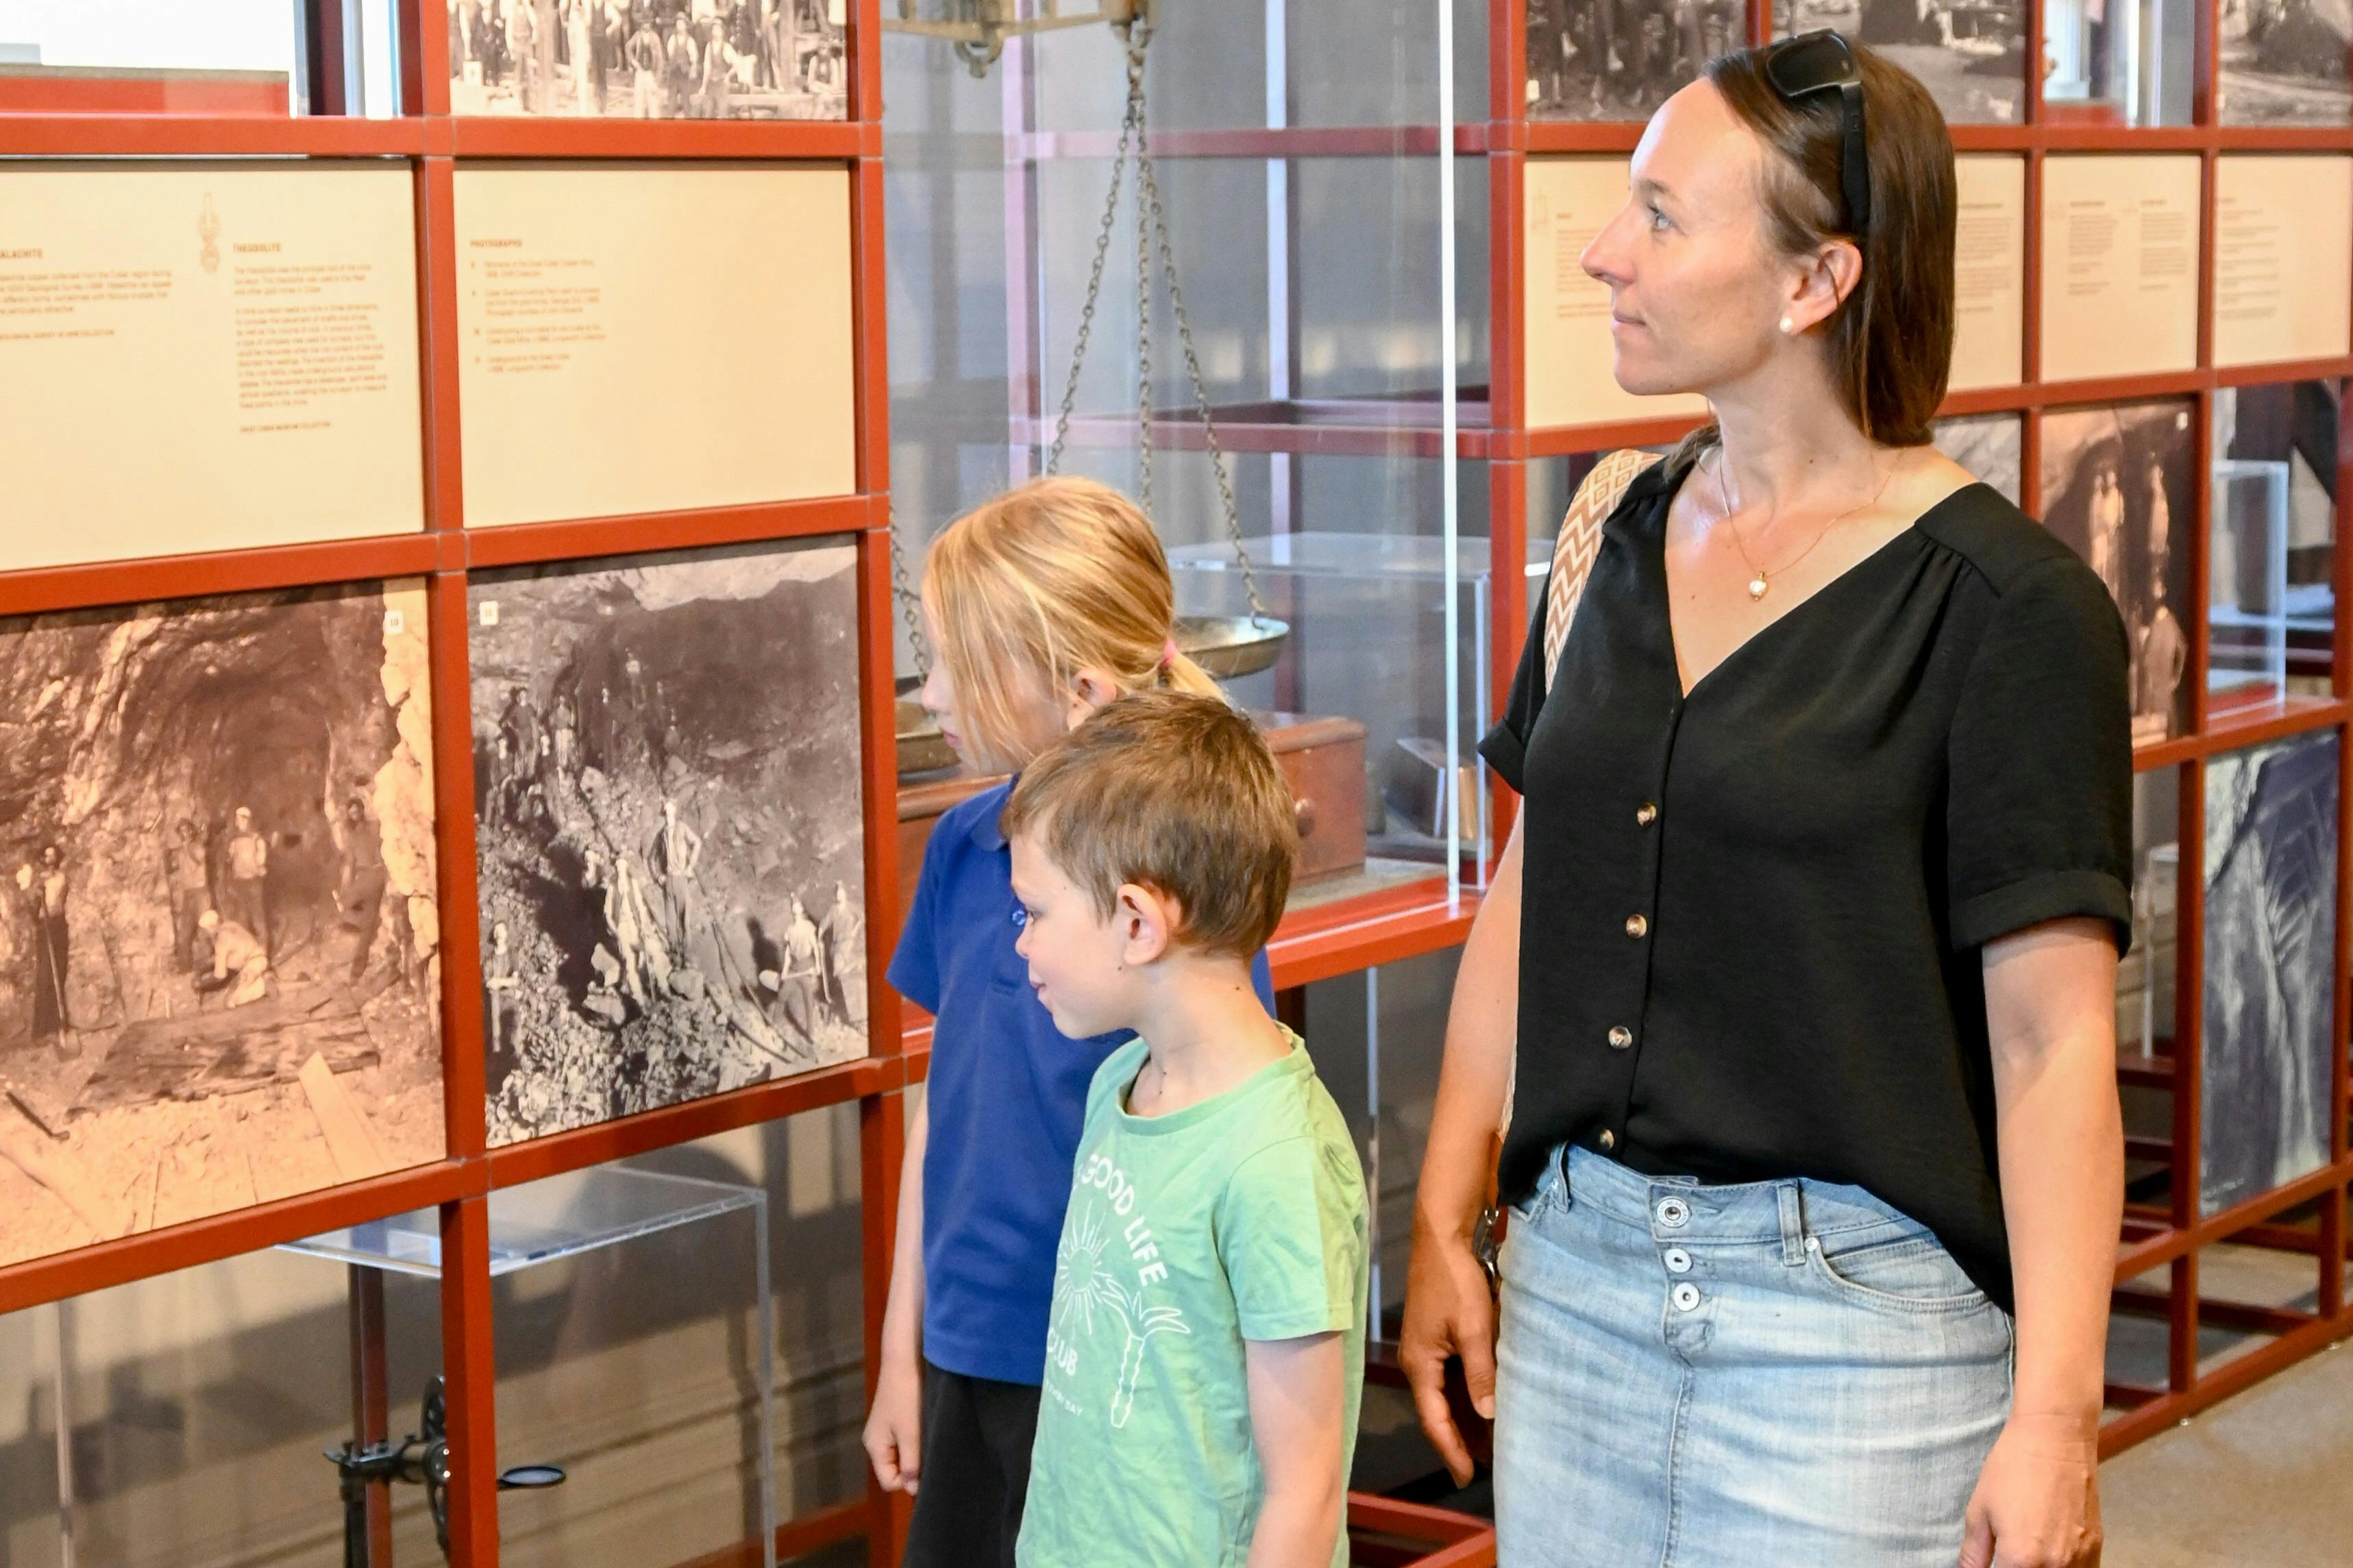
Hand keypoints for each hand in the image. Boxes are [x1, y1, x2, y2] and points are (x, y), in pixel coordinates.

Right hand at [862, 1349, 922, 1495]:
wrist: (905, 1359)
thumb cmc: (907, 1397)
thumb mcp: (911, 1434)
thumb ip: (911, 1463)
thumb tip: (912, 1489)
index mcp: (875, 1447)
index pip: (888, 1481)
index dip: (907, 1481)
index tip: (926, 1469)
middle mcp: (876, 1440)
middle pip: (894, 1469)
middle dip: (913, 1466)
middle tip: (931, 1453)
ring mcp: (884, 1428)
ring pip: (902, 1453)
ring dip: (916, 1451)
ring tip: (929, 1439)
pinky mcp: (895, 1417)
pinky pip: (904, 1439)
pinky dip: (916, 1438)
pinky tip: (926, 1428)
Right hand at [1399, 1224, 1495, 1487]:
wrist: (1442, 1234)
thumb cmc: (1455, 1281)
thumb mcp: (1473, 1328)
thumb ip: (1481, 1373)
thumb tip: (1488, 1415)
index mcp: (1420, 1364)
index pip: (1434, 1420)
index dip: (1452, 1450)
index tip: (1468, 1478)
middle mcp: (1416, 1360)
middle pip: (1437, 1411)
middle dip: (1458, 1440)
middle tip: (1484, 1467)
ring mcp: (1423, 1346)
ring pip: (1444, 1393)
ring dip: (1463, 1417)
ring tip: (1488, 1442)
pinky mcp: (1433, 1332)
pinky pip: (1448, 1374)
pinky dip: (1465, 1392)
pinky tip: (1483, 1399)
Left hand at [1960, 1411, 2101, 1567]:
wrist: (2055, 1438)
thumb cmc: (2011, 1469)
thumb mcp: (1979, 1510)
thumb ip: (1973, 1554)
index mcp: (2021, 1560)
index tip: (1997, 1563)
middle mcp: (2056, 1566)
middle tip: (2010, 1558)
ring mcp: (2081, 1559)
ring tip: (2029, 1554)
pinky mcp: (2097, 1547)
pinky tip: (2050, 1556)